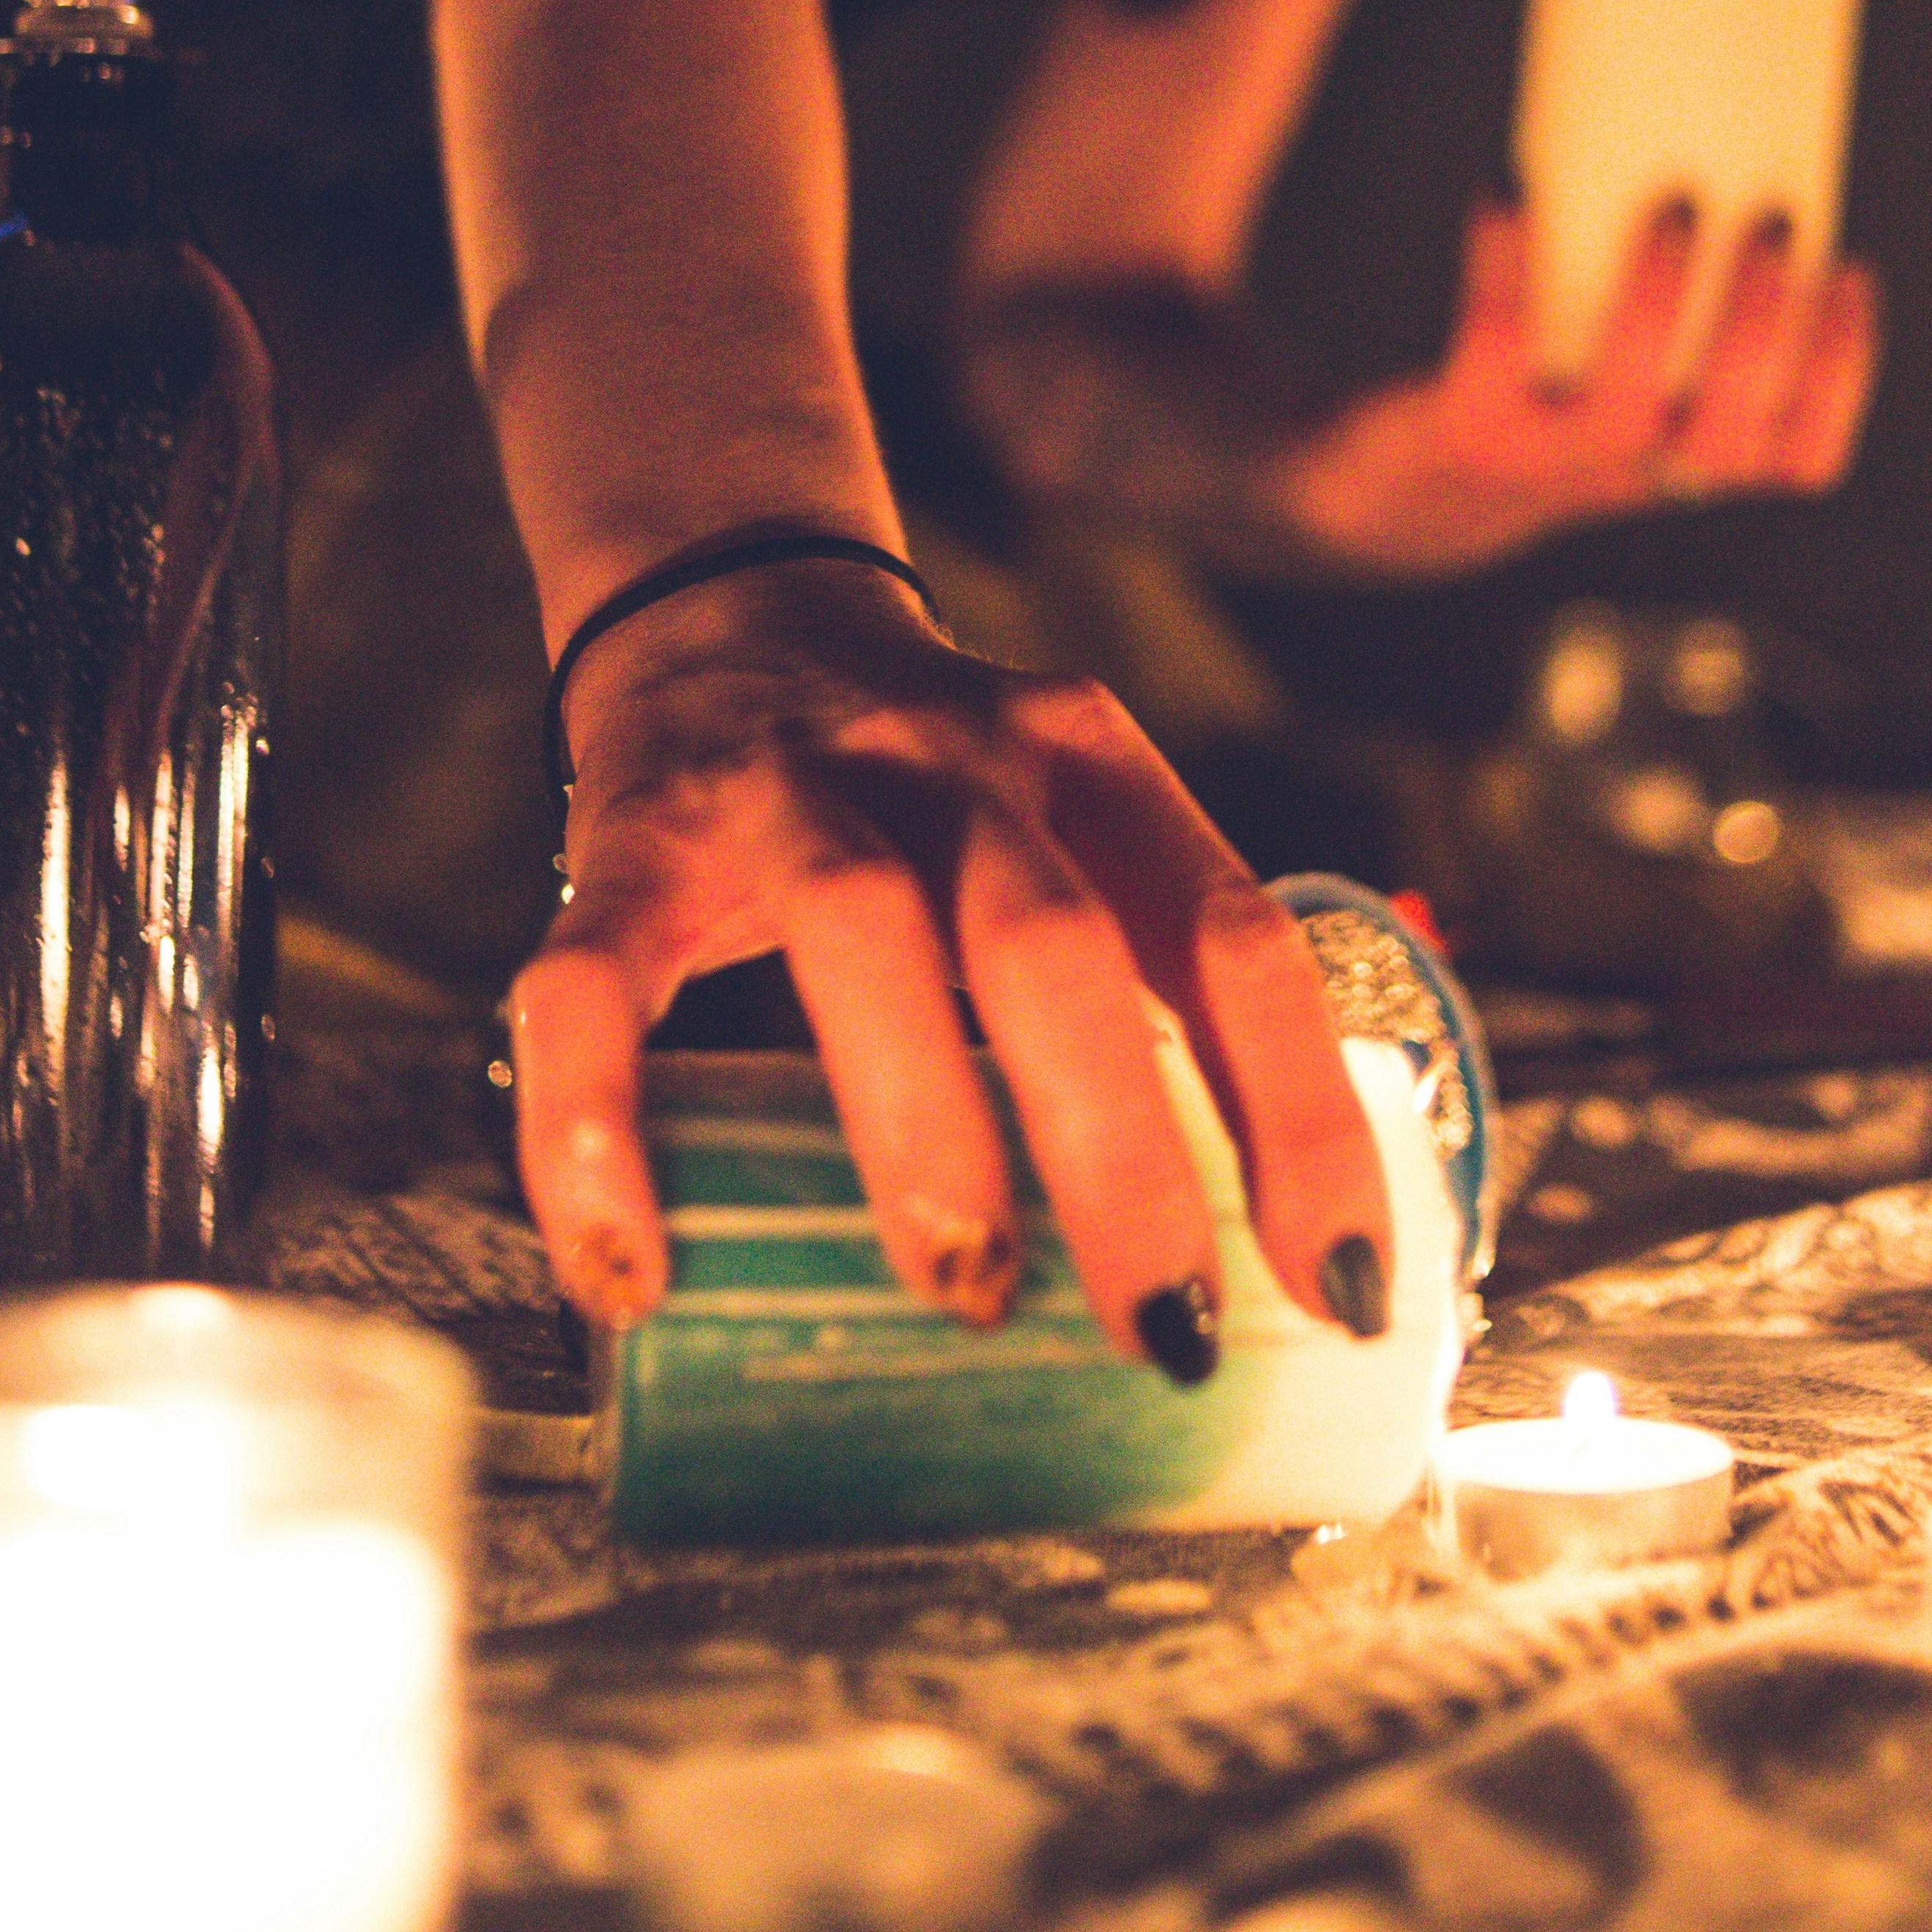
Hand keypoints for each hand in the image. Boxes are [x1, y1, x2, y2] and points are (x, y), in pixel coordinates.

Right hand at [504, 558, 1394, 1370]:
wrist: (724, 601)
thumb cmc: (926, 794)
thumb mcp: (1060, 836)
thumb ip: (1130, 998)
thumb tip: (1232, 1279)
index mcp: (1089, 768)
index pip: (1232, 934)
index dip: (1300, 1113)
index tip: (1338, 1285)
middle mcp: (949, 760)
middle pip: (1050, 938)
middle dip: (1122, 1147)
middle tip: (1164, 1330)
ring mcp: (780, 791)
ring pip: (858, 927)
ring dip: (923, 1121)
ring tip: (966, 1287)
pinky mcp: (626, 845)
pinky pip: (594, 987)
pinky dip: (602, 1132)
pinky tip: (631, 1269)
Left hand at [1277, 197, 1879, 573]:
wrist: (1401, 489)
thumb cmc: (1536, 397)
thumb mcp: (1621, 373)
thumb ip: (1674, 309)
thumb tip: (1721, 146)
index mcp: (1688, 465)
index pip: (1801, 454)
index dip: (1840, 370)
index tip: (1848, 269)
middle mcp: (1627, 478)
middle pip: (1728, 432)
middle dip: (1763, 323)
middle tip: (1772, 218)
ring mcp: (1543, 463)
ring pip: (1625, 407)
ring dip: (1658, 299)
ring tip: (1675, 202)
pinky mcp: (1465, 430)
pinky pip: (1494, 345)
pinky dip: (1505, 264)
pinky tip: (1508, 192)